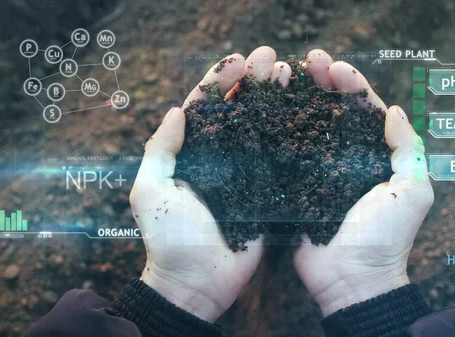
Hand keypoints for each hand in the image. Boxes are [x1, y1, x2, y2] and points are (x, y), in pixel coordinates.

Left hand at [129, 46, 288, 321]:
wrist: (196, 282)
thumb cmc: (168, 238)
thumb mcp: (151, 190)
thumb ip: (161, 149)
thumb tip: (176, 109)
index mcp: (190, 152)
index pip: (204, 107)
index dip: (220, 80)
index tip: (238, 60)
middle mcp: (218, 157)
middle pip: (236, 110)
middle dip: (252, 82)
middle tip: (271, 59)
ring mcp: (244, 173)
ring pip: (259, 128)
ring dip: (272, 100)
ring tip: (289, 74)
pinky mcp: (265, 191)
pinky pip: (277, 158)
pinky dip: (288, 135)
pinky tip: (303, 113)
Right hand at [293, 50, 433, 316]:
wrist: (352, 278)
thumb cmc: (386, 237)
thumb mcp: (412, 191)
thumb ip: (408, 150)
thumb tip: (396, 110)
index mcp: (375, 157)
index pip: (364, 111)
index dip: (352, 85)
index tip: (337, 68)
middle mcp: (345, 159)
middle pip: (332, 112)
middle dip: (323, 83)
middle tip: (309, 61)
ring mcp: (317, 171)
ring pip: (307, 126)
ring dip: (299, 98)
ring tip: (285, 75)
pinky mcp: (294, 186)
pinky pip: (286, 154)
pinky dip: (277, 130)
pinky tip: (267, 109)